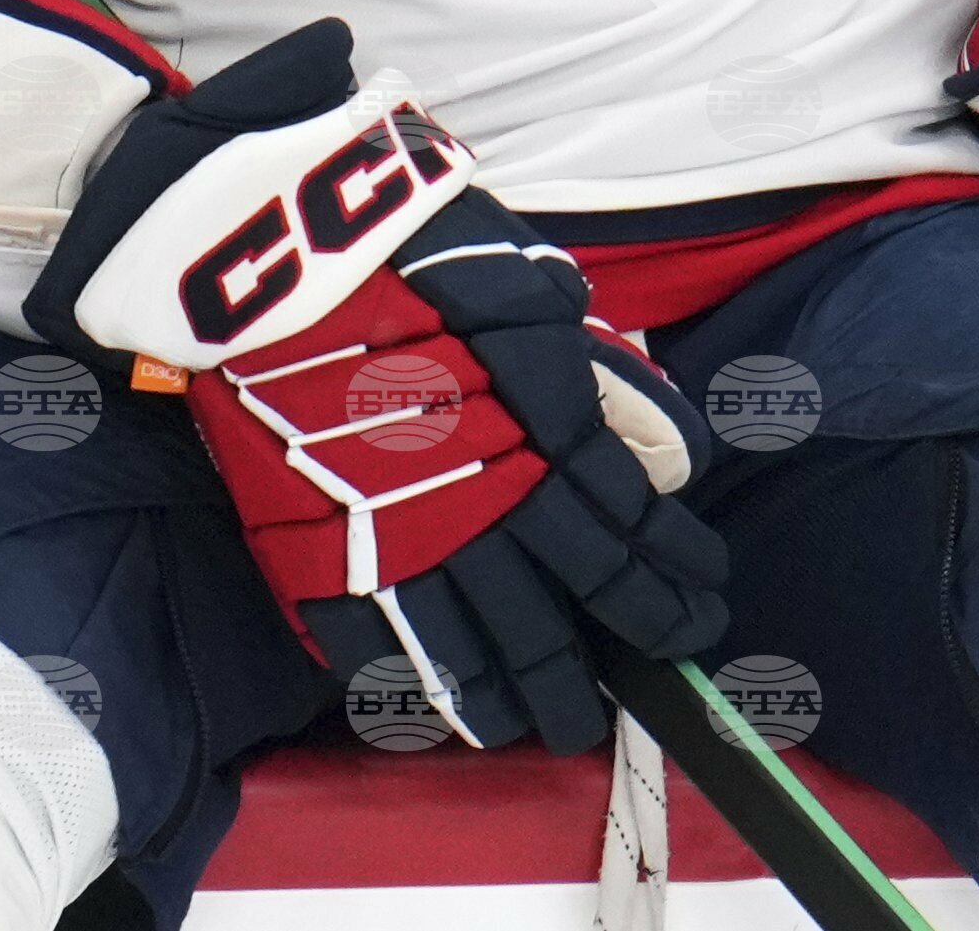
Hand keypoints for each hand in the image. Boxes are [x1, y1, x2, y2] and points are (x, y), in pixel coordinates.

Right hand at [24, 23, 726, 748]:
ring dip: (533, 696)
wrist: (275, 264)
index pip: (634, 541)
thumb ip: (606, 384)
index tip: (703, 602)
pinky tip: (459, 707)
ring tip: (559, 722)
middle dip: (619, 656)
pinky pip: (389, 654)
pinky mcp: (324, 566)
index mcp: (547, 442)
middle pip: (571, 615)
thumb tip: (668, 465)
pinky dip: (431, 687)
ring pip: (486, 654)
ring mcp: (402, 550)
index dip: (676, 581)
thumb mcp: (537, 294)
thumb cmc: (414, 257)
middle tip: (647, 686)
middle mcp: (486, 512)